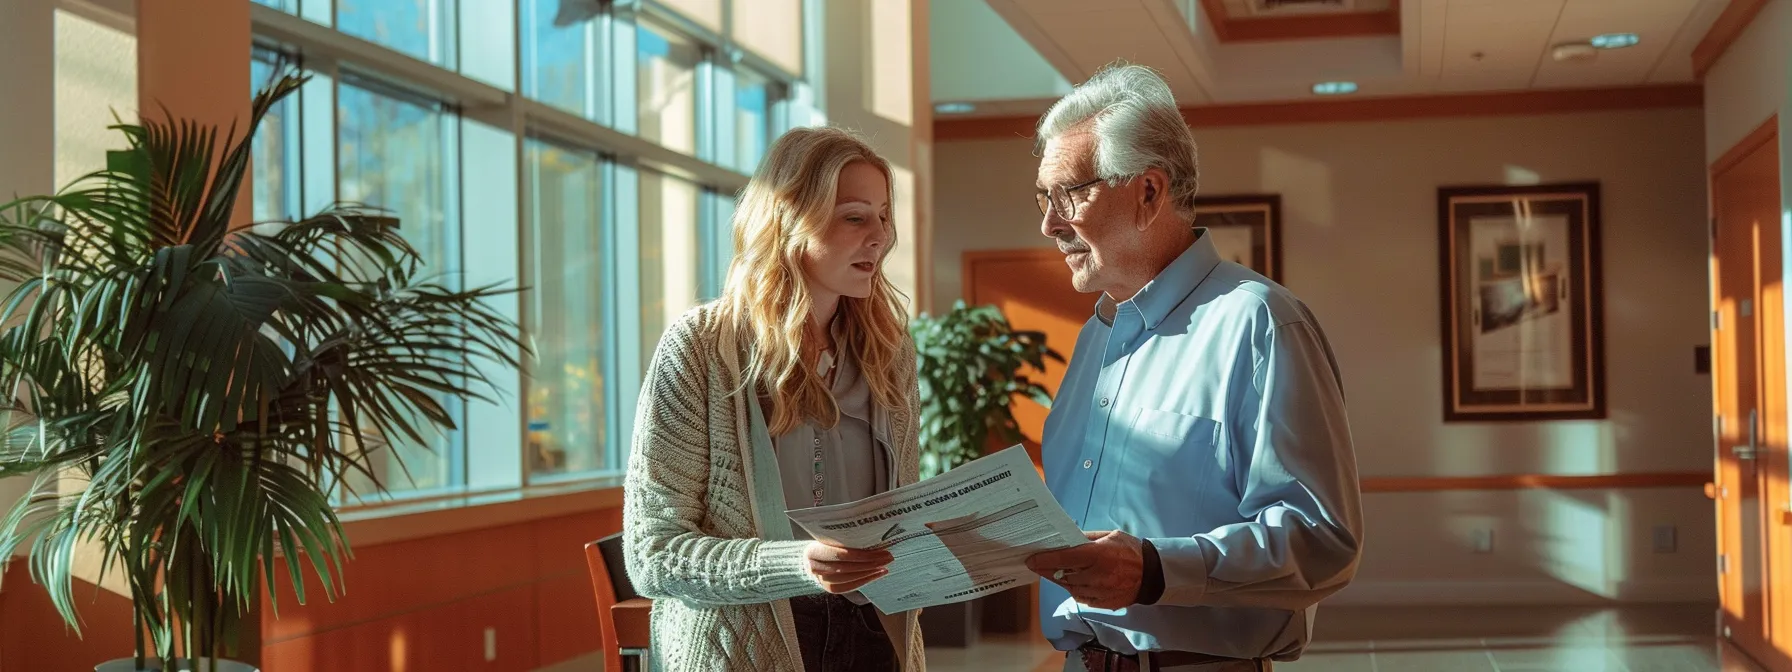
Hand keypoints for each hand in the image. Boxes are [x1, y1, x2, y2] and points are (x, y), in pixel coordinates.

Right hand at [804, 541, 893, 593]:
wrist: (811, 555)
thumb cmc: (825, 542)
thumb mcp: (830, 535)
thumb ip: (845, 536)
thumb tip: (873, 532)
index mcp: (813, 550)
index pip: (841, 555)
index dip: (863, 555)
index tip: (882, 551)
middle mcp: (814, 567)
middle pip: (846, 567)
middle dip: (870, 563)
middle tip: (888, 558)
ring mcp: (820, 579)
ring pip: (847, 578)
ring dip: (868, 573)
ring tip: (884, 567)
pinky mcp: (828, 588)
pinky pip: (848, 587)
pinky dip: (863, 581)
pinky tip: (875, 575)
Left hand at [1025, 530, 1142, 609]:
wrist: (1153, 574)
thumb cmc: (1130, 551)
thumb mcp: (1110, 536)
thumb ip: (1087, 538)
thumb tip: (1066, 538)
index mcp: (1099, 555)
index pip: (1064, 558)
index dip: (1044, 560)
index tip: (1031, 560)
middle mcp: (1097, 575)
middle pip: (1063, 575)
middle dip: (1049, 570)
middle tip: (1039, 564)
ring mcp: (1100, 592)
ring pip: (1070, 588)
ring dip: (1062, 580)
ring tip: (1059, 571)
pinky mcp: (1103, 603)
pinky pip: (1081, 597)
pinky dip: (1076, 589)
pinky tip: (1077, 581)